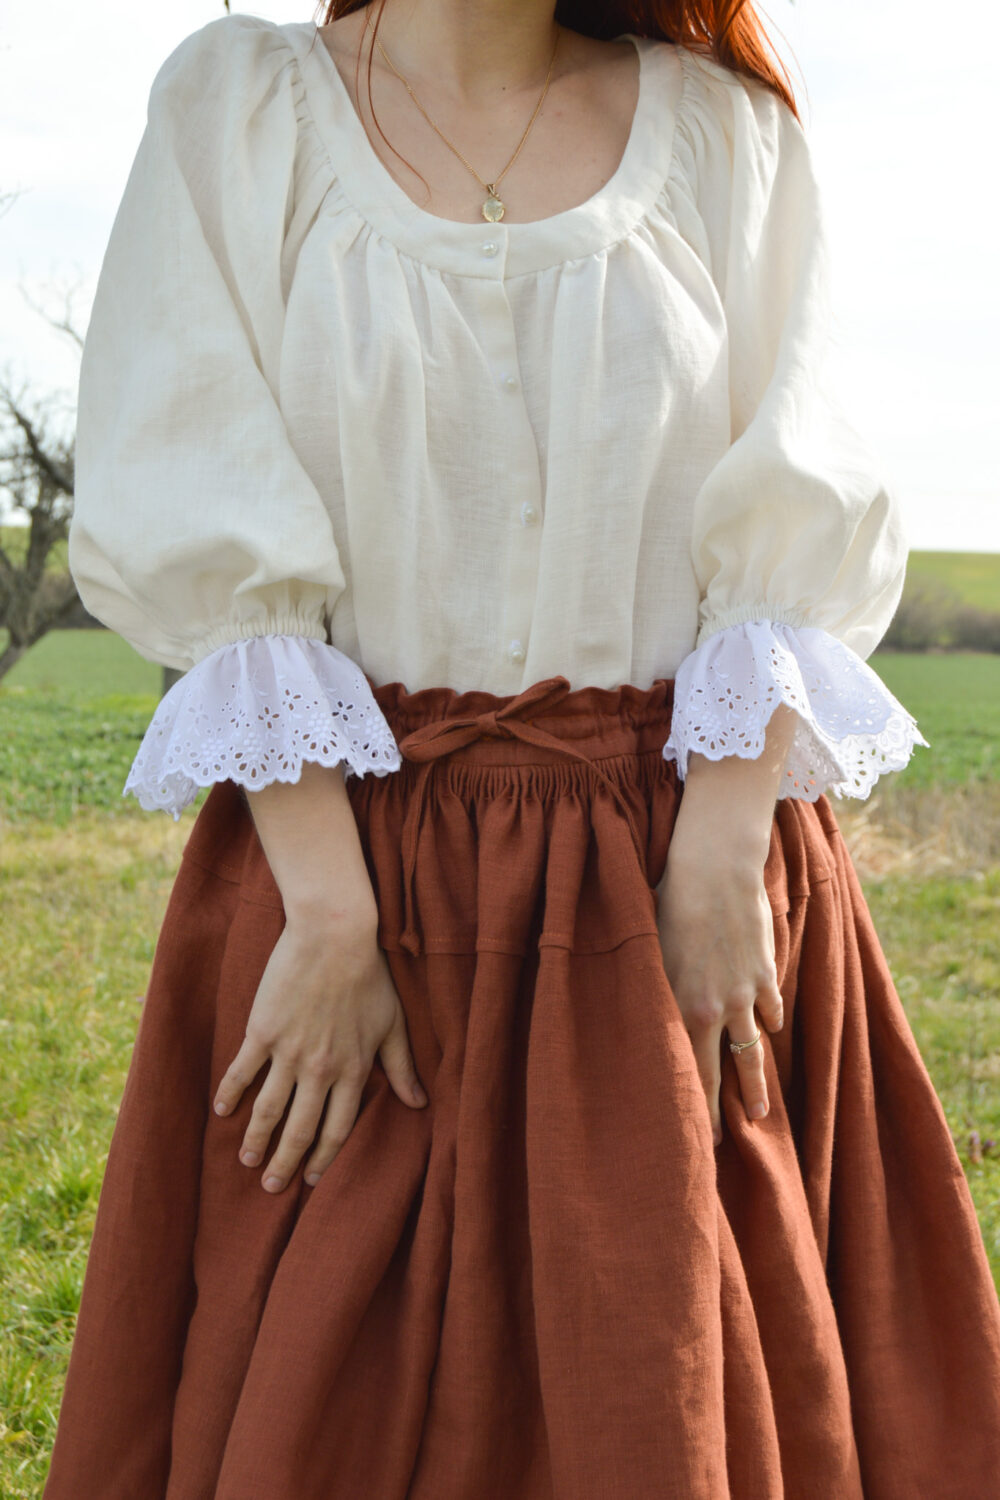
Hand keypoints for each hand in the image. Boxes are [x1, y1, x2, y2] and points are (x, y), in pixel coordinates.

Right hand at [211, 759, 426, 1193]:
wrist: (335, 935)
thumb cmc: (371, 975)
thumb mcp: (393, 1024)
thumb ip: (402, 1068)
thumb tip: (419, 1104)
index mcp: (353, 1070)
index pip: (338, 1129)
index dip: (323, 1157)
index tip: (310, 1177)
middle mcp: (320, 1070)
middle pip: (299, 1129)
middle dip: (284, 1162)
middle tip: (270, 1188)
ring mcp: (289, 1052)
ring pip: (268, 1109)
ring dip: (256, 1139)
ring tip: (246, 1161)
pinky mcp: (262, 1030)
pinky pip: (243, 1071)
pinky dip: (230, 1094)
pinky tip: (221, 1111)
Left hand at [656, 846, 782, 1144]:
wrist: (715, 870)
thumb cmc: (667, 900)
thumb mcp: (645, 948)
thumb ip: (645, 985)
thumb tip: (627, 1007)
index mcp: (678, 1007)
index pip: (682, 1071)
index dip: (684, 1105)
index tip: (682, 1135)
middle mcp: (713, 1010)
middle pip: (718, 1074)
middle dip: (718, 1112)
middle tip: (717, 1143)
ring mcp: (745, 995)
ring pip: (752, 1051)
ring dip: (757, 1084)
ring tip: (762, 1112)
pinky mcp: (765, 974)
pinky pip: (769, 1009)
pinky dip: (768, 1022)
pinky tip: (768, 1032)